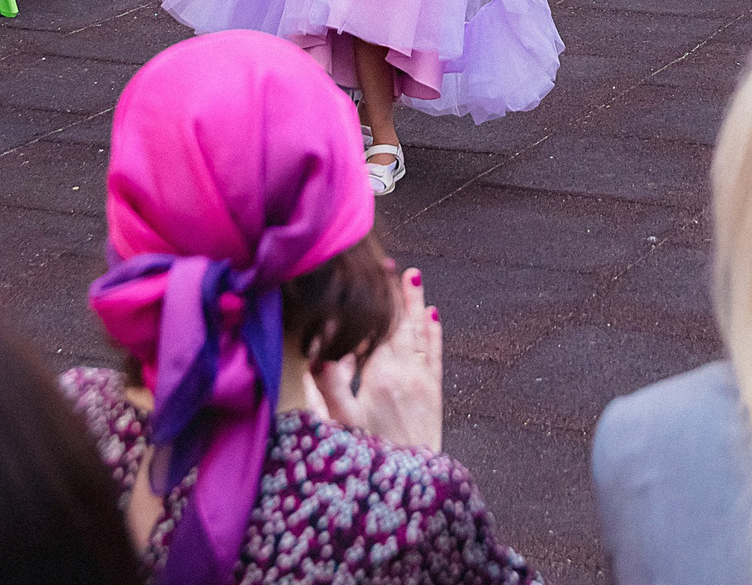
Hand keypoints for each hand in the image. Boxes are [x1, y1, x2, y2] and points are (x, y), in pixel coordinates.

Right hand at [311, 267, 442, 452]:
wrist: (412, 485)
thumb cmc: (369, 456)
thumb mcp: (339, 422)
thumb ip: (325, 385)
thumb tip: (315, 351)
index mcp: (379, 375)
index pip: (378, 327)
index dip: (376, 300)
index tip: (371, 272)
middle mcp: (405, 372)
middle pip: (400, 323)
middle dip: (397, 294)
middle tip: (393, 265)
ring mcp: (423, 381)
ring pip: (420, 333)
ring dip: (417, 305)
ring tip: (415, 278)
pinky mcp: (435, 394)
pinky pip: (436, 355)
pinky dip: (434, 333)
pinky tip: (434, 316)